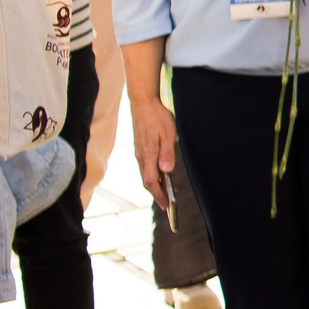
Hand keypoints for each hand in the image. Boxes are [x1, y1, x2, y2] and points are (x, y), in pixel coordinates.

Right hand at [130, 94, 176, 211]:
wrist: (143, 103)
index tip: (166, 205)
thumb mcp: (168, 133)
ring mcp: (139, 153)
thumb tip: (167, 171)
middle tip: (168, 205)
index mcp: (148, 155)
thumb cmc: (158, 117)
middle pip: (148, 181)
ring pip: (146, 175)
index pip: (152, 181)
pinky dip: (153, 175)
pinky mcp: (140, 149)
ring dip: (156, 185)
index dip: (159, 194)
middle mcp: (141, 157)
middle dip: (157, 194)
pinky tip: (162, 174)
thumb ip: (167, 152)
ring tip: (168, 192)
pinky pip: (146, 167)